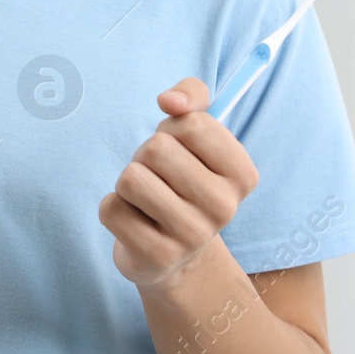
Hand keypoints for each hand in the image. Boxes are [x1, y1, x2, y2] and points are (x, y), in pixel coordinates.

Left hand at [98, 77, 259, 290]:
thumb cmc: (183, 179)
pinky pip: (111, 209)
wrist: (175, 253)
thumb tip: (170, 100)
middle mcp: (224, 208)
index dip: (172, 128)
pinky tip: (136, 223)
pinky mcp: (156, 257)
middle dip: (145, 155)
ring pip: (130, 178)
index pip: (193, 124)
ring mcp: (191, 236)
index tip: (180, 149)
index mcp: (243, 175)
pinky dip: (114, 208)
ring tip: (146, 199)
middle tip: (159, 177)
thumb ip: (191, 96)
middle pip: (157, 149)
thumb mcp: (196, 132)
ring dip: (127, 182)